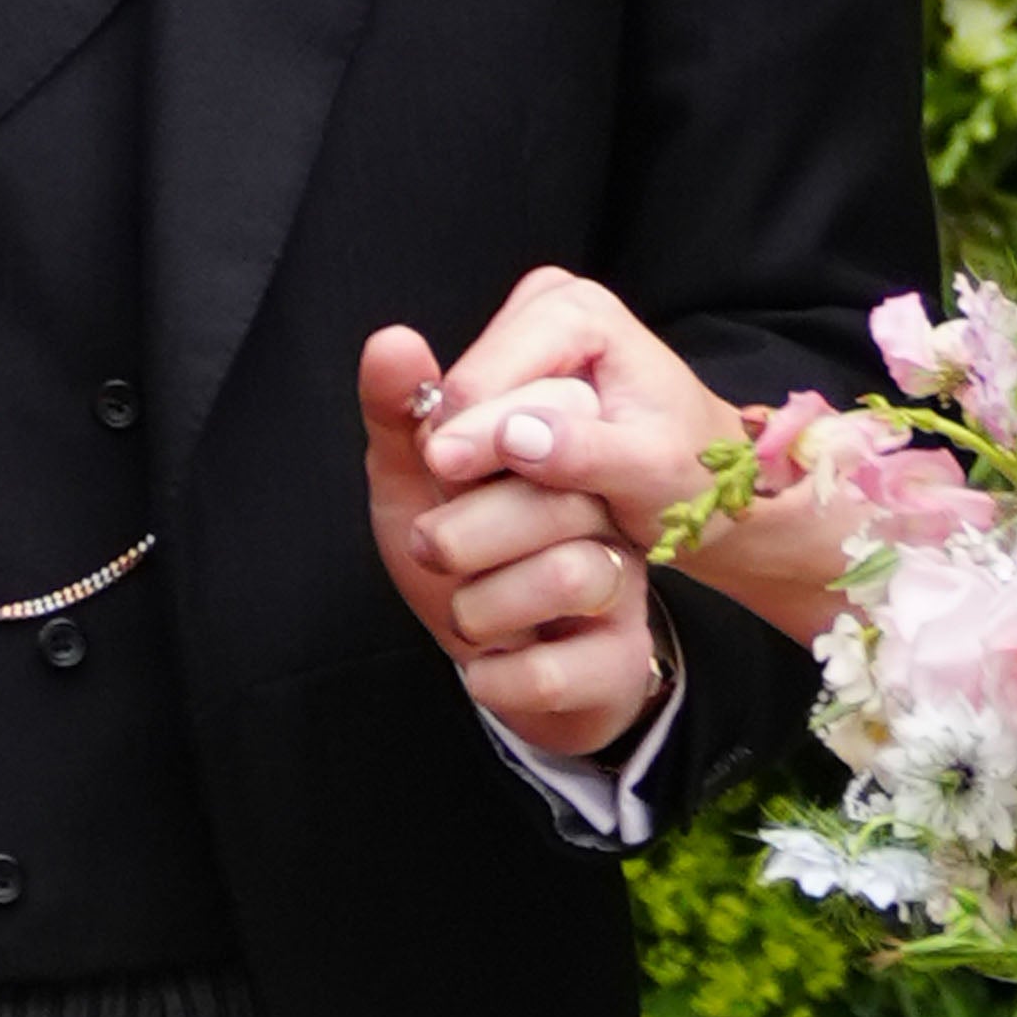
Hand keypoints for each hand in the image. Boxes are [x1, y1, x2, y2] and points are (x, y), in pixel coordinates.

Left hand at [360, 317, 663, 759]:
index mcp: (565, 451)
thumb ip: (404, 414)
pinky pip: (557, 669)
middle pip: (557, 497)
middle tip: (433, 550)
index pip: (550, 413)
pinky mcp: (619, 661)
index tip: (436, 467)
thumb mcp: (418, 481)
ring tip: (465, 615)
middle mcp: (609, 510)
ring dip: (481, 609)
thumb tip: (393, 338)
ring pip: (566, 578)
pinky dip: (499, 678)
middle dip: (462, 534)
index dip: (477, 440)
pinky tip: (483, 668)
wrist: (497, 665)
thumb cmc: (461, 558)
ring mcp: (623, 586)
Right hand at [397, 268, 859, 650]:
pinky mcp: (509, 367)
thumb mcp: (650, 471)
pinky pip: (465, 424)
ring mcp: (523, 333)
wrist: (707, 477)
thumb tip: (512, 436)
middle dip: (475, 460)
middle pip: (459, 397)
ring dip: (478, 467)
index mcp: (577, 311)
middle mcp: (542, 304)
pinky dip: (484, 464)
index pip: (479, 387)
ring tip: (529, 501)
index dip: (472, 454)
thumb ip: (584, 453)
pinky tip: (519, 491)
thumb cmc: (691, 472)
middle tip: (522, 508)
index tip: (489, 507)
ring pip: (454, 414)